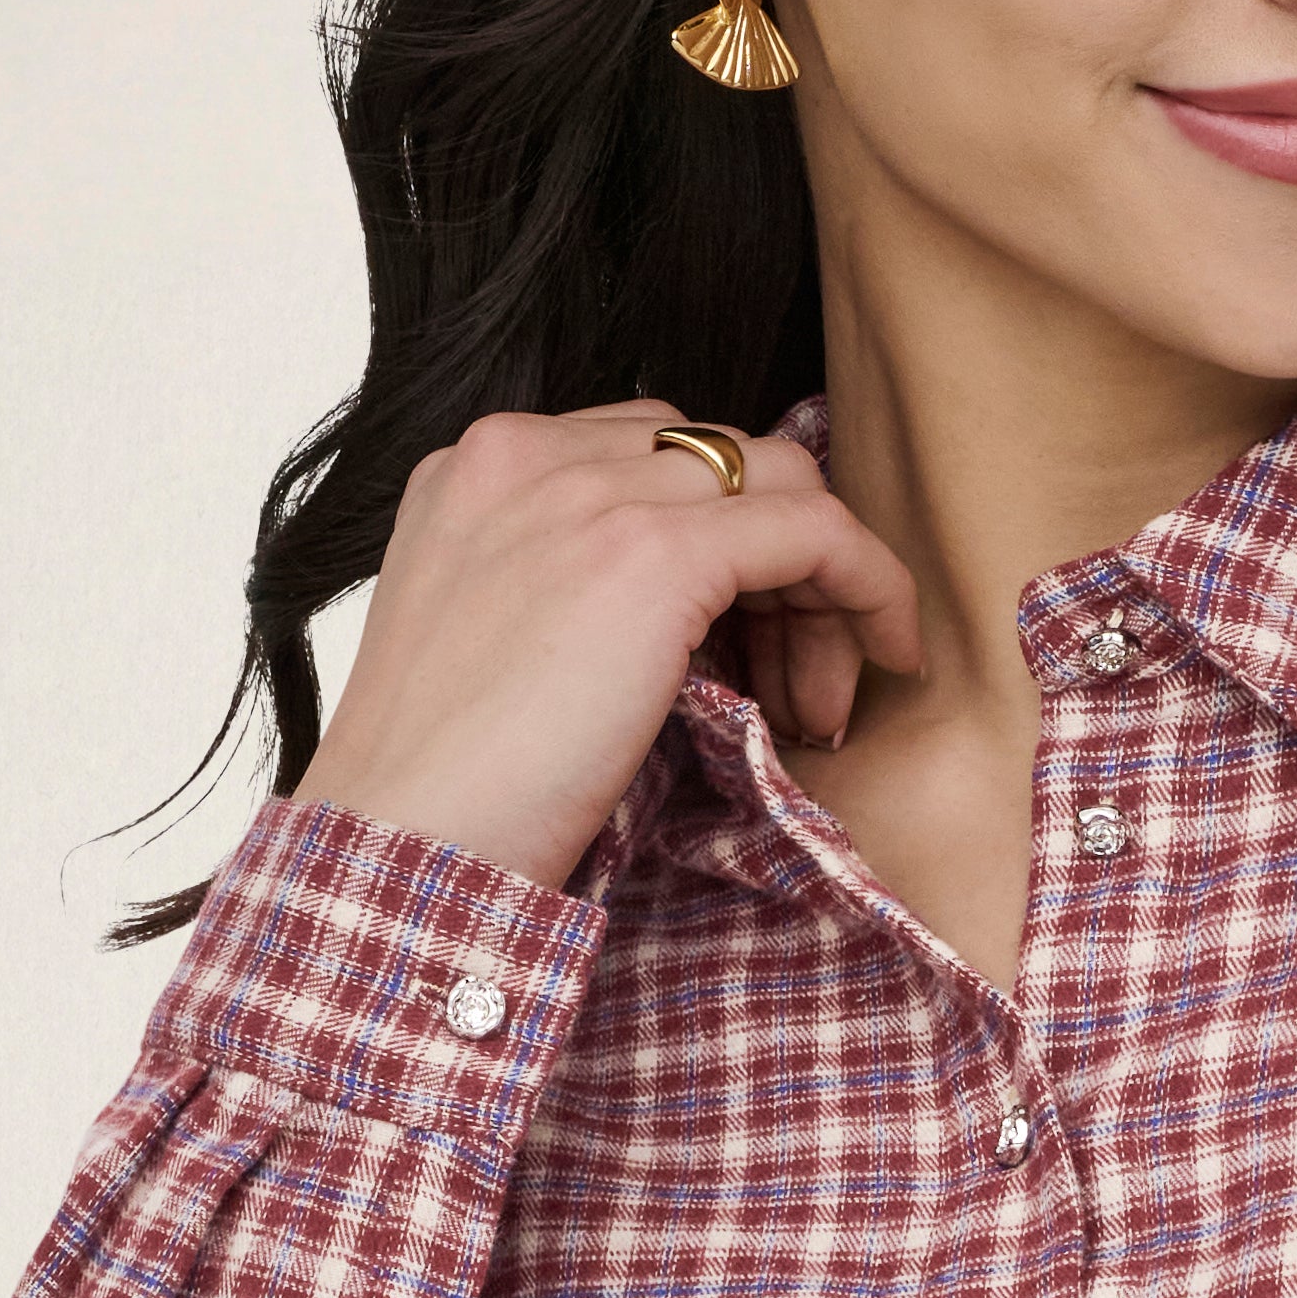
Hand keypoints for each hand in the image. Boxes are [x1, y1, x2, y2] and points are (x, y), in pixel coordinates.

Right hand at [291, 404, 922, 890]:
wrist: (407, 844)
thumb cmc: (449, 788)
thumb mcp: (497, 640)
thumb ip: (577, 583)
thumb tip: (709, 608)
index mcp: (481, 467)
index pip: (650, 453)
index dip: (721, 544)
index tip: (748, 648)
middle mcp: (530, 452)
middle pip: (719, 460)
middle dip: (779, 566)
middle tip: (796, 690)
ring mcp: (590, 491)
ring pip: (779, 484)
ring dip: (824, 590)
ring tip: (818, 706)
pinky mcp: (655, 552)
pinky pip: (817, 531)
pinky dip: (870, 585)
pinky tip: (888, 655)